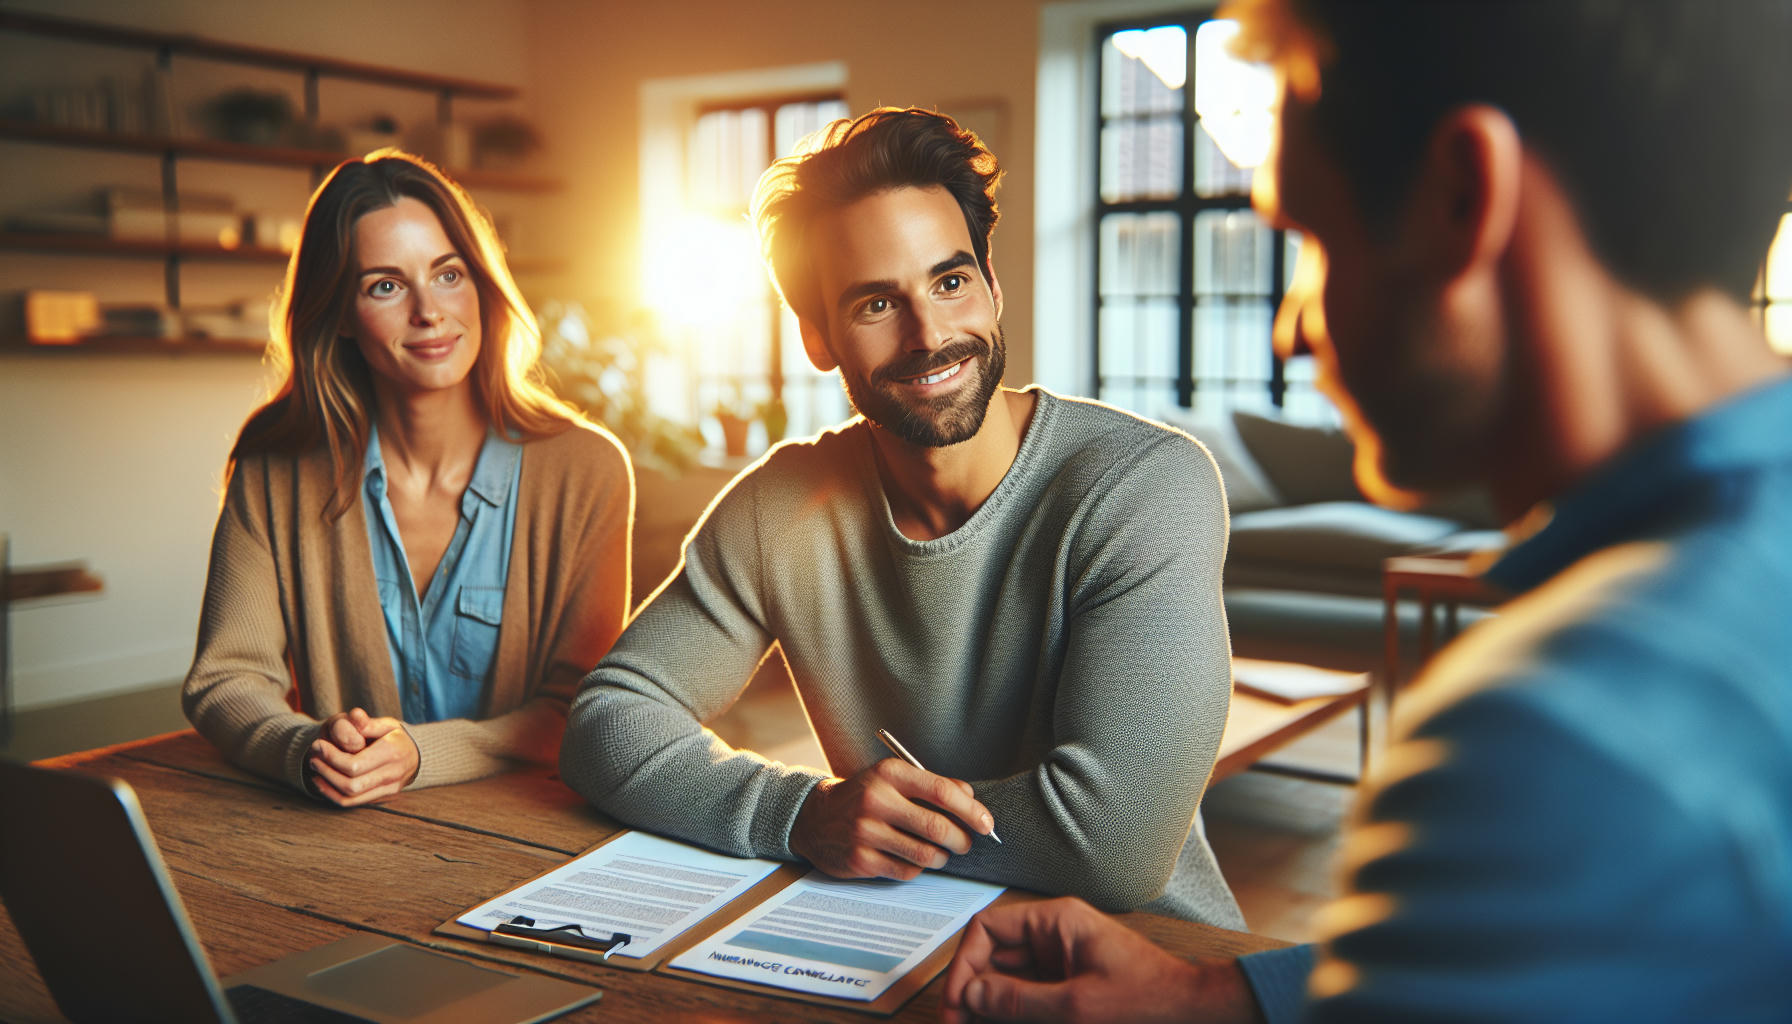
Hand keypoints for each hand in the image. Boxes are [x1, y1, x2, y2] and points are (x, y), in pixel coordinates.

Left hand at [306, 708, 419, 806]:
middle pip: (351, 784)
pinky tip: (322, 781)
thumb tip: (355, 715)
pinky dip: (333, 795)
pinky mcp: (382, 797)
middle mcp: (392, 774)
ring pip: (350, 797)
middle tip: (314, 757)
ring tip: (315, 768)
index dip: (332, 758)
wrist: (416, 755)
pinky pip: (353, 802)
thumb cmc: (396, 736)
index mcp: (392, 753)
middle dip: (327, 771)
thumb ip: (368, 723)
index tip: (318, 745)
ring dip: (327, 784)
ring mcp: (388, 788)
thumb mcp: (386, 724)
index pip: (355, 765)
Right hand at [788, 758, 994, 879]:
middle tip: (966, 844)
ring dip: (942, 858)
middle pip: (938, 828)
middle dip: (962, 841)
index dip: (972, 811)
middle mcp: (876, 800)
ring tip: (940, 853)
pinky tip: (911, 858)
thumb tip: (971, 799)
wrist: (814, 817)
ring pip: (925, 855)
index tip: (986, 824)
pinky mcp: (860, 860)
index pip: (943, 792)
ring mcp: (866, 832)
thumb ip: (933, 784)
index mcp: (889, 774)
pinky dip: (917, 868)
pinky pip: (906, 871)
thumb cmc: (865, 796)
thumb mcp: (894, 778)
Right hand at [940, 897, 1261, 1023]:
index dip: (963, 965)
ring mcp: (1062, 958)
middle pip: (994, 955)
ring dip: (991, 1004)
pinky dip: (1014, 1011)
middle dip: (972, 989)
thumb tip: (971, 994)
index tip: (956, 1003)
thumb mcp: (1075, 1005)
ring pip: (1008, 977)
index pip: (987, 929)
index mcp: (1055, 920)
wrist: (1191, 1012)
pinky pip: (1030, 992)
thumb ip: (1018, 999)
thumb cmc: (1147, 999)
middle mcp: (1055, 933)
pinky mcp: (1070, 982)